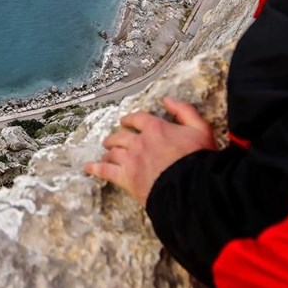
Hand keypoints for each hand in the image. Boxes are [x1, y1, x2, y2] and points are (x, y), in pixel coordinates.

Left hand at [83, 98, 215, 205]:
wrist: (190, 187)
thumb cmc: (198, 159)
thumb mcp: (200, 128)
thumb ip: (184, 110)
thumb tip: (167, 100)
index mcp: (155, 128)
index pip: (137, 118)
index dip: (130, 119)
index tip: (126, 121)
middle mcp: (139, 141)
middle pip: (120, 136)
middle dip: (115, 137)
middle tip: (112, 140)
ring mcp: (130, 159)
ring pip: (112, 152)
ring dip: (109, 152)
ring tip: (106, 154)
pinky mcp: (125, 178)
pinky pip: (104, 171)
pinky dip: (95, 168)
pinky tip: (88, 168)